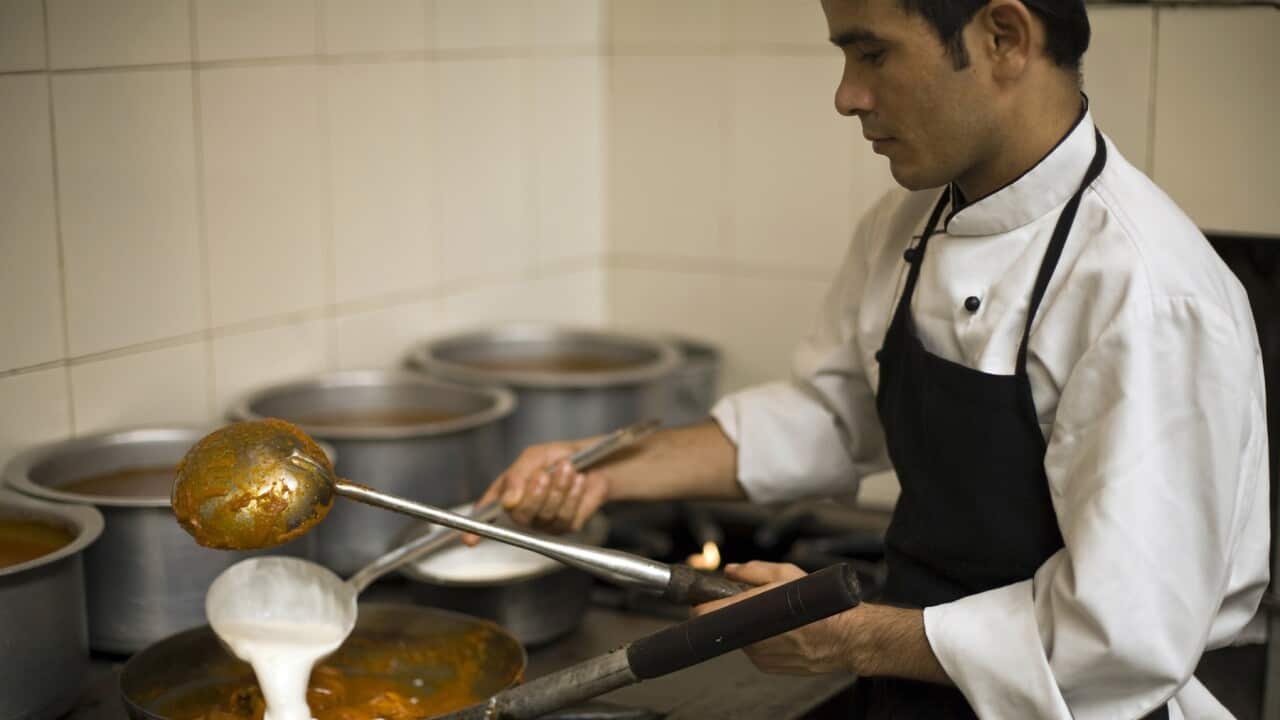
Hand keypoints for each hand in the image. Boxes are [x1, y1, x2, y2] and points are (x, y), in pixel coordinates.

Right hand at [464, 440, 609, 541]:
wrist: (595, 461)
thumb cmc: (560, 456)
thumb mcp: (535, 456)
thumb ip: (518, 475)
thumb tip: (508, 501)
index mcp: (508, 492)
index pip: (487, 513)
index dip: (476, 529)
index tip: (469, 539)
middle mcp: (523, 510)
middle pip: (520, 515)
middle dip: (535, 494)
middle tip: (546, 474)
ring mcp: (544, 521)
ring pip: (545, 515)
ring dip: (559, 489)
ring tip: (568, 468)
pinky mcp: (565, 526)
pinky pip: (565, 517)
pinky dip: (574, 495)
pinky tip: (579, 482)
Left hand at [693, 561, 946, 681]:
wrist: (848, 637)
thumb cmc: (820, 604)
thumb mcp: (788, 575)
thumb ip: (754, 571)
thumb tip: (731, 571)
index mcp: (756, 611)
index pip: (711, 613)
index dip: (702, 607)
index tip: (699, 602)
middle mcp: (754, 637)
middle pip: (726, 625)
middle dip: (732, 614)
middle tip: (748, 605)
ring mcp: (761, 656)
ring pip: (739, 639)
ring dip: (747, 628)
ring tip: (772, 619)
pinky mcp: (768, 668)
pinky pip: (753, 651)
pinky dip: (759, 641)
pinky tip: (779, 634)